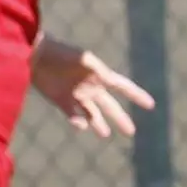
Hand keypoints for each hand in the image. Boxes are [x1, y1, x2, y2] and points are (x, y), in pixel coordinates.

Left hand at [30, 34, 154, 138]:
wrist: (36, 56)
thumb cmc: (61, 53)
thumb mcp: (82, 57)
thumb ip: (96, 67)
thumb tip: (110, 78)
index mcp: (100, 75)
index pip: (123, 87)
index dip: (137, 96)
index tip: (151, 105)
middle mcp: (91, 87)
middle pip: (110, 106)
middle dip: (121, 118)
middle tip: (131, 132)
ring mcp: (76, 95)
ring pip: (92, 114)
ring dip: (99, 124)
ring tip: (105, 134)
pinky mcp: (61, 101)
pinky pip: (73, 115)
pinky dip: (78, 122)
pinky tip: (81, 125)